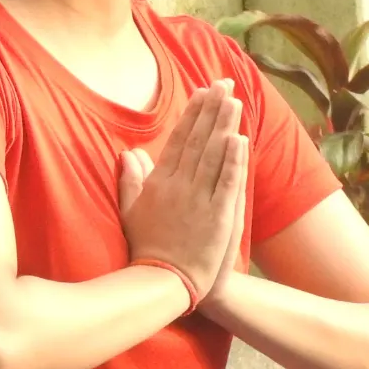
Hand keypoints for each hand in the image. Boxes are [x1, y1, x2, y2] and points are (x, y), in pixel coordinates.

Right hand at [117, 81, 248, 302]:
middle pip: (198, 141)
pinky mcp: (218, 216)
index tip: (203, 91)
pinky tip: (240, 139)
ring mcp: (199, 201)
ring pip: (214, 156)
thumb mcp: (131, 213)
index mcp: (159, 184)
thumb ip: (131, 180)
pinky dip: (234, 160)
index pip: (178, 140)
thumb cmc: (148, 249)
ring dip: (224, 126)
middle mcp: (179, 187)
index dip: (192, 113)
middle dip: (211, 110)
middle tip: (223, 83)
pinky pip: (227, 182)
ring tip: (234, 100)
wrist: (164, 285)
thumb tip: (129, 152)